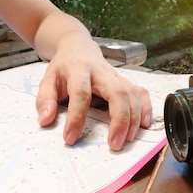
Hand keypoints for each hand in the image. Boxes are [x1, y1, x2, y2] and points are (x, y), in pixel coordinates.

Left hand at [35, 42, 151, 150]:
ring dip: (134, 118)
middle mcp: (101, 71)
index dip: (76, 117)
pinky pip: (141, 93)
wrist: (78, 47)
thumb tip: (45, 121)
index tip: (70, 138)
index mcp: (78, 70)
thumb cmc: (63, 68)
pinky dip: (147, 109)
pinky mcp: (125, 80)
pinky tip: (144, 125)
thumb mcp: (47, 80)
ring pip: (132, 94)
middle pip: (117, 92)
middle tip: (115, 144)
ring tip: (127, 140)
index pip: (80, 94)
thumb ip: (45, 100)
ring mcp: (116, 75)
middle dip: (119, 120)